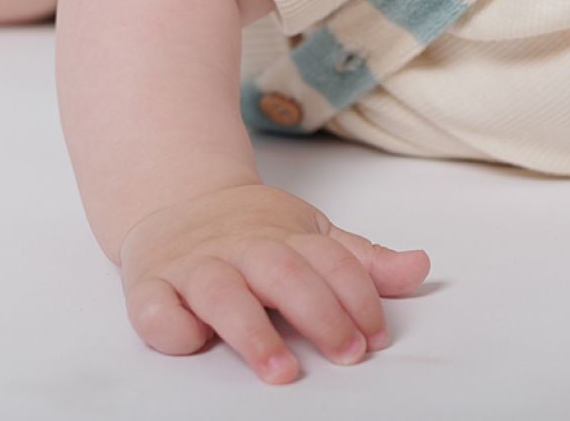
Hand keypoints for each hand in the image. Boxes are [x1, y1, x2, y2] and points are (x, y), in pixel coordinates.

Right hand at [118, 182, 430, 384]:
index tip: (376, 337)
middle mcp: (241, 248)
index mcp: (284, 236)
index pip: (329, 260)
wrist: (176, 197)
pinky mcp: (149, 286)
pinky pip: (154, 307)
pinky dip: (171, 326)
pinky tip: (195, 343)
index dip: (358, 297)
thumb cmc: (253, 231)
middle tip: (348, 354)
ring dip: (251, 330)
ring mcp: (194, 267)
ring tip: (281, 371)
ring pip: (221, 292)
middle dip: (320, 312)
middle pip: (283, 272)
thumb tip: (421, 267)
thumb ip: (362, 261)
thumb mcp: (311, 235)